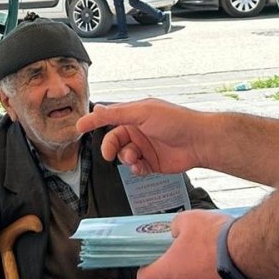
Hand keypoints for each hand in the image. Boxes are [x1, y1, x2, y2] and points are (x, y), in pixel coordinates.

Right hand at [75, 99, 205, 175]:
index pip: (110, 117)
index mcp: (135, 114)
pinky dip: (136, 169)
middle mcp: (139, 130)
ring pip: (123, 156)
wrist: (199, 142)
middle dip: (111, 147)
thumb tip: (96, 109)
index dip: (95, 122)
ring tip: (135, 159)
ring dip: (126, 159)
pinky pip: (135, 168)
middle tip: (110, 154)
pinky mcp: (152, 163)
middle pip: (114, 140)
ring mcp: (145, 147)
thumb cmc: (176, 121)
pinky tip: (142, 167)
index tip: (80, 127)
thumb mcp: (143, 112)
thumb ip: (118, 113)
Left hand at [137, 211, 245, 278]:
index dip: (148, 271)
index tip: (154, 263)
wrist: (250, 254)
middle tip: (185, 258)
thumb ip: (177, 227)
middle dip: (173, 276)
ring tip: (212, 263)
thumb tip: (177, 231)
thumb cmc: (216, 238)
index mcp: (168, 273)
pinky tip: (228, 272)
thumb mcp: (189, 220)